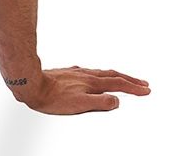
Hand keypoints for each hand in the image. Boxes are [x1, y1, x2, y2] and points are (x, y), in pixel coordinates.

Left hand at [14, 65, 149, 113]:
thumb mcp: (79, 105)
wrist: (30, 84)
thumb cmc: (52, 98)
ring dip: (115, 75)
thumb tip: (116, 101)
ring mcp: (76, 73)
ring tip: (122, 78)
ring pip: (100, 72)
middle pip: (112, 75)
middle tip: (142, 83)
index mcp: (91, 83)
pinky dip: (99, 74)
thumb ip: (100, 103)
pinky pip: (88, 72)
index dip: (134, 88)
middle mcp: (85, 75)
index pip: (118, 84)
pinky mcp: (67, 73)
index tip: (147, 90)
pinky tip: (92, 75)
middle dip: (129, 79)